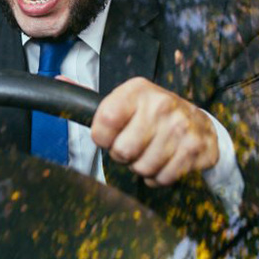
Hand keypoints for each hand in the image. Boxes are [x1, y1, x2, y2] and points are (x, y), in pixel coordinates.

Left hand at [90, 77, 217, 186]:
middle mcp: (161, 105)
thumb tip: (59, 81)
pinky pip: (163, 178)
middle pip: (122, 150)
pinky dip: (159, 177)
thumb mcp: (126, 100)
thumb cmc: (153, 115)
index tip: (109, 136)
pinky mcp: (195, 149)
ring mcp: (180, 127)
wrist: (199, 123)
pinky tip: (164, 162)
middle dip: (123, 155)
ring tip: (150, 152)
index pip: (105, 119)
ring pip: (142, 168)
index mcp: (138, 90)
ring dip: (142, 167)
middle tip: (134, 146)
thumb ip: (93, 100)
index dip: (102, 136)